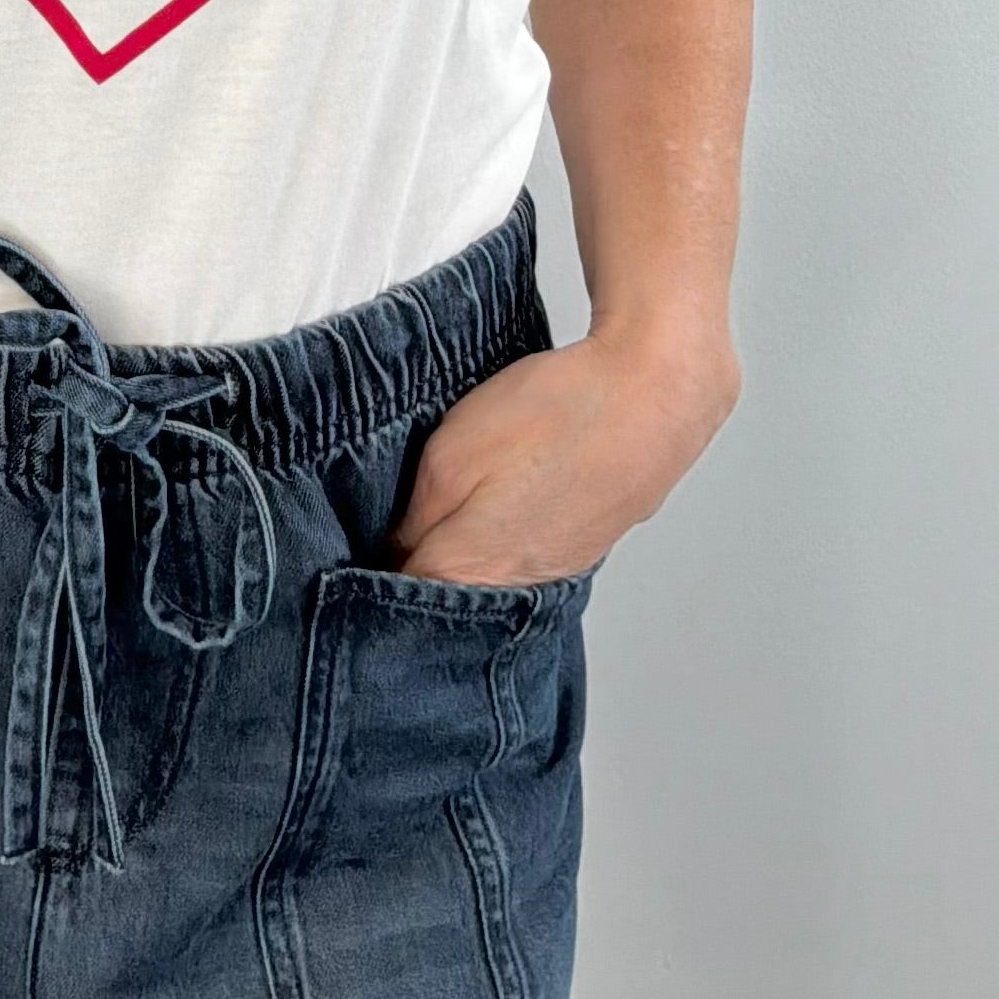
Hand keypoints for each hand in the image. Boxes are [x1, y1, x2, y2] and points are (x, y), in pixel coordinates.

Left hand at [381, 324, 739, 586]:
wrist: (655, 393)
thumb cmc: (553, 417)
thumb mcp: (449, 458)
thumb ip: (413, 520)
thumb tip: (392, 555)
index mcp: (472, 570)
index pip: (400, 605)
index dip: (365, 583)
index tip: (343, 560)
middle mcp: (517, 586)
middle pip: (447, 597)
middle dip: (414, 573)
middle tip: (391, 531)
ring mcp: (557, 567)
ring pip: (489, 575)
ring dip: (463, 552)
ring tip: (449, 508)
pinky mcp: (585, 540)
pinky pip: (528, 552)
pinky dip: (507, 532)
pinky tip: (504, 497)